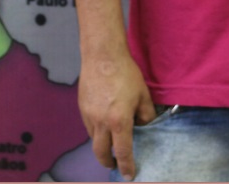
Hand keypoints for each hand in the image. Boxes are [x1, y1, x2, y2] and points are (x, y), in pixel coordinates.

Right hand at [78, 54, 156, 178]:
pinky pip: (89, 127)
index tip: (129, 175)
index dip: (126, 166)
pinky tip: (104, 124)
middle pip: (101, 152)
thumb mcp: (143, 95)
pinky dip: (96, 131)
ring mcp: (89, 116)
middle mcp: (101, 122)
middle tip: (115, 164)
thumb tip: (146, 125)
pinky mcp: (82, 108)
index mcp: (119, 121)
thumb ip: (146, 114)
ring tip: (111, 142)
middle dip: (108, 162)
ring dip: (102, 145)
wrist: (102, 56)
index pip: (123, 151)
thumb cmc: (126, 74)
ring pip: (94, 139)